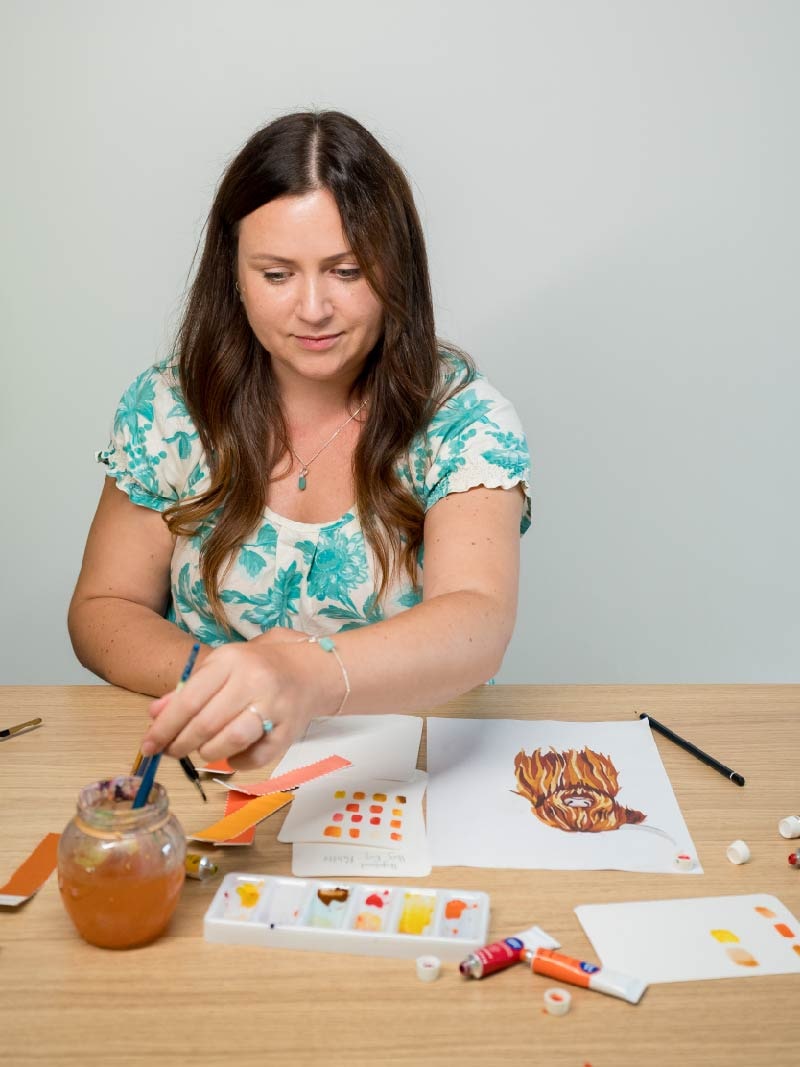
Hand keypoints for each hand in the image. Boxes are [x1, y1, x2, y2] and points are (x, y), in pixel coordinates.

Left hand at [140, 628, 335, 769]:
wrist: (312, 670)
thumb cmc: (259, 668)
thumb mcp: (221, 667)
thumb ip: (188, 690)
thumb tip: (154, 714)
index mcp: (231, 661)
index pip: (189, 700)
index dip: (164, 727)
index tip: (148, 745)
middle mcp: (253, 680)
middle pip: (207, 723)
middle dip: (181, 744)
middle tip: (171, 752)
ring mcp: (274, 706)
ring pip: (231, 740)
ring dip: (209, 752)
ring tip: (203, 750)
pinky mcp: (290, 729)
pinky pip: (257, 757)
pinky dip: (238, 763)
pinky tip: (231, 756)